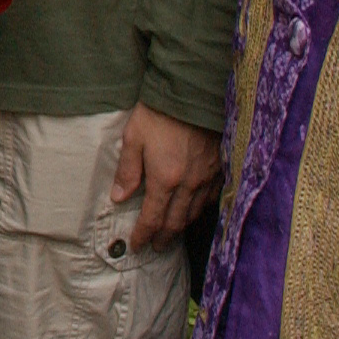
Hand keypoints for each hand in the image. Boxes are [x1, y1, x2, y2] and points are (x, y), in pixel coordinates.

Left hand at [110, 107, 221, 247]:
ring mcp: (207, 176)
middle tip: (156, 246)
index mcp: (165, 179)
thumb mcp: (134, 138)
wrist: (193, 92)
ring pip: (195, 212)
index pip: (153, 218)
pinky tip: (195, 208)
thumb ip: (127, 171)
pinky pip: (211, 197)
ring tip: (172, 232)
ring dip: (182, 226)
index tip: (136, 245)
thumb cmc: (159, 113)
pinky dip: (201, 208)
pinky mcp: (219, 167)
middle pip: (176, 221)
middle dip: (164, 237)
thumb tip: (118, 198)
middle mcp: (188, 184)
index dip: (143, 234)